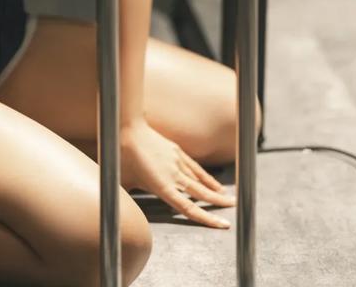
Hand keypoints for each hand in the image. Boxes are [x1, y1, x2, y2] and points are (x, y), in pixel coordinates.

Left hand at [119, 119, 234, 229]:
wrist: (128, 130)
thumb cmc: (122, 159)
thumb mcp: (125, 184)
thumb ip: (129, 200)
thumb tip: (124, 211)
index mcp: (163, 187)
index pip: (189, 208)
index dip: (207, 218)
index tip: (224, 225)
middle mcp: (174, 175)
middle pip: (200, 193)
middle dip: (218, 203)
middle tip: (234, 209)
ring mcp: (177, 161)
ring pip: (199, 179)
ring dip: (214, 189)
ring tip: (227, 197)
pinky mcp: (176, 150)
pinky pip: (194, 166)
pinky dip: (204, 175)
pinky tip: (210, 180)